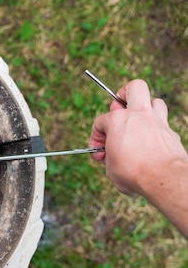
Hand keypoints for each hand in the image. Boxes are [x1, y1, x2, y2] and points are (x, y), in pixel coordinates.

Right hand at [89, 79, 186, 195]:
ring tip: (137, 124)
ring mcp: (158, 122)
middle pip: (134, 88)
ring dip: (145, 109)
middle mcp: (139, 115)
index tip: (99, 152)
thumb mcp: (110, 167)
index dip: (96, 138)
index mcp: (118, 121)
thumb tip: (112, 156)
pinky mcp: (171, 133)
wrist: (164, 179)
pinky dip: (155, 130)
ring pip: (154, 101)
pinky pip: (163, 123)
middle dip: (124, 95)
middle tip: (118, 111)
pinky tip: (149, 143)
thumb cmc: (134, 173)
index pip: (100, 122)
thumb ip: (110, 155)